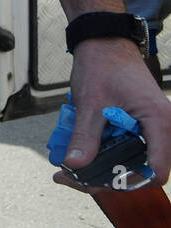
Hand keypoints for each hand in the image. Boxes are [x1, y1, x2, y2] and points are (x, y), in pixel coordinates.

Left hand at [55, 37, 170, 192]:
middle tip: (68, 177)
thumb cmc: (102, 66)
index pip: (156, 169)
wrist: (103, 43)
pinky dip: (102, 154)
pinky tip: (77, 154)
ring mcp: (151, 127)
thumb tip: (74, 165)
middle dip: (105, 178)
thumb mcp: (90, 103)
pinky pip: (124, 148)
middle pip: (140, 170)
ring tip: (66, 169)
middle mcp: (161, 127)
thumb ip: (85, 136)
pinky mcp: (138, 126)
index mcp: (159, 121)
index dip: (130, 182)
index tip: (97, 183)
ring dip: (101, 168)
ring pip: (130, 161)